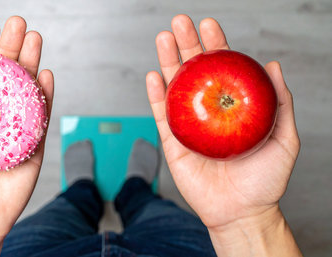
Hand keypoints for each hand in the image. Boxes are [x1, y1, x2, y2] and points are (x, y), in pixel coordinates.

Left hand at [0, 16, 53, 255]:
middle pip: (6, 75)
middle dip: (12, 47)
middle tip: (19, 24)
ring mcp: (16, 127)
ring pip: (26, 89)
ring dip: (31, 62)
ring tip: (34, 38)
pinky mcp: (34, 143)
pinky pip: (42, 115)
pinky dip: (46, 94)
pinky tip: (46, 74)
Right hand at [146, 15, 300, 255]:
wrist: (242, 211)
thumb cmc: (265, 180)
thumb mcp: (285, 139)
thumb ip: (280, 103)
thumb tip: (273, 65)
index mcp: (232, 107)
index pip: (222, 69)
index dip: (216, 45)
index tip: (210, 25)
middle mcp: (208, 111)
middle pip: (194, 72)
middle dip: (186, 44)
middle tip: (180, 22)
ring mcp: (187, 125)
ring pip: (174, 88)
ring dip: (167, 61)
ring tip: (163, 38)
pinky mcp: (172, 143)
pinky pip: (161, 115)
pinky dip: (155, 95)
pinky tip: (153, 76)